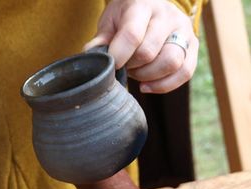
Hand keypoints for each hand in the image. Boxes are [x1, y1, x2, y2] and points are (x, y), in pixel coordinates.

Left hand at [84, 0, 198, 93]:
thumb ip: (102, 38)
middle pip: (150, 52)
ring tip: (137, 72)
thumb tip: (91, 55)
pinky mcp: (193, 46)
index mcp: (142, 5)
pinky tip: (146, 85)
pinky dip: (164, 85)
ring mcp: (183, 30)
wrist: (152, 5)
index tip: (111, 64)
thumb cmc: (126, 17)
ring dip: (148, 76)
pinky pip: (185, 72)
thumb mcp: (110, 21)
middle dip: (132, 67)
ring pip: (171, 63)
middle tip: (125, 65)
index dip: (119, 55)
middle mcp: (167, 16)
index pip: (132, 35)